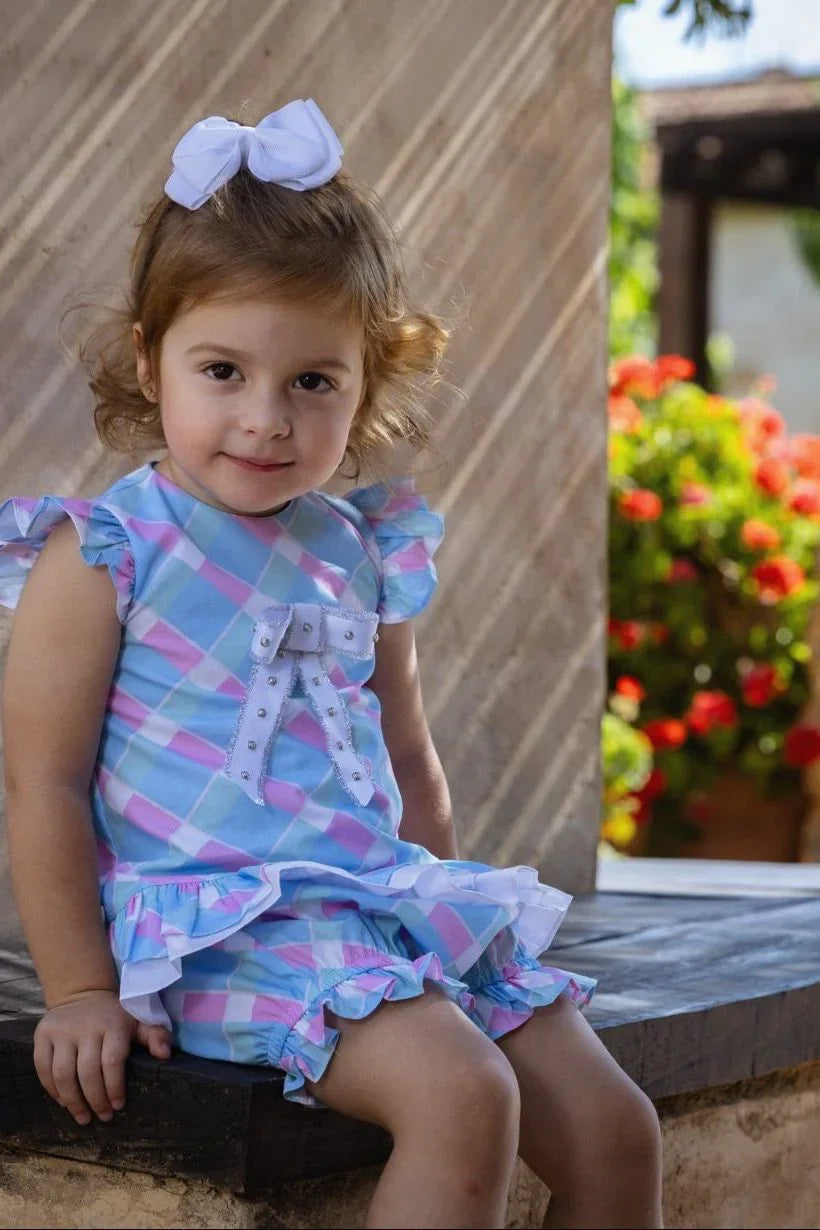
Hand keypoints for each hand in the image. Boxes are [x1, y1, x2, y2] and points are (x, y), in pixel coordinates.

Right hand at [33, 989, 170, 1124]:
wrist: (82, 994)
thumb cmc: (115, 1016)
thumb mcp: (138, 1020)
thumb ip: (155, 1036)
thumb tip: (165, 1055)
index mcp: (112, 1024)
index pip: (112, 1062)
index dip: (114, 1088)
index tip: (118, 1106)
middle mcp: (85, 1027)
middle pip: (87, 1072)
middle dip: (95, 1100)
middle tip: (103, 1116)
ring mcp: (61, 1031)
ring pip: (63, 1074)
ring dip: (73, 1101)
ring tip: (83, 1117)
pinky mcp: (42, 1035)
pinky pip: (43, 1068)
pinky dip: (51, 1089)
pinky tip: (63, 1101)